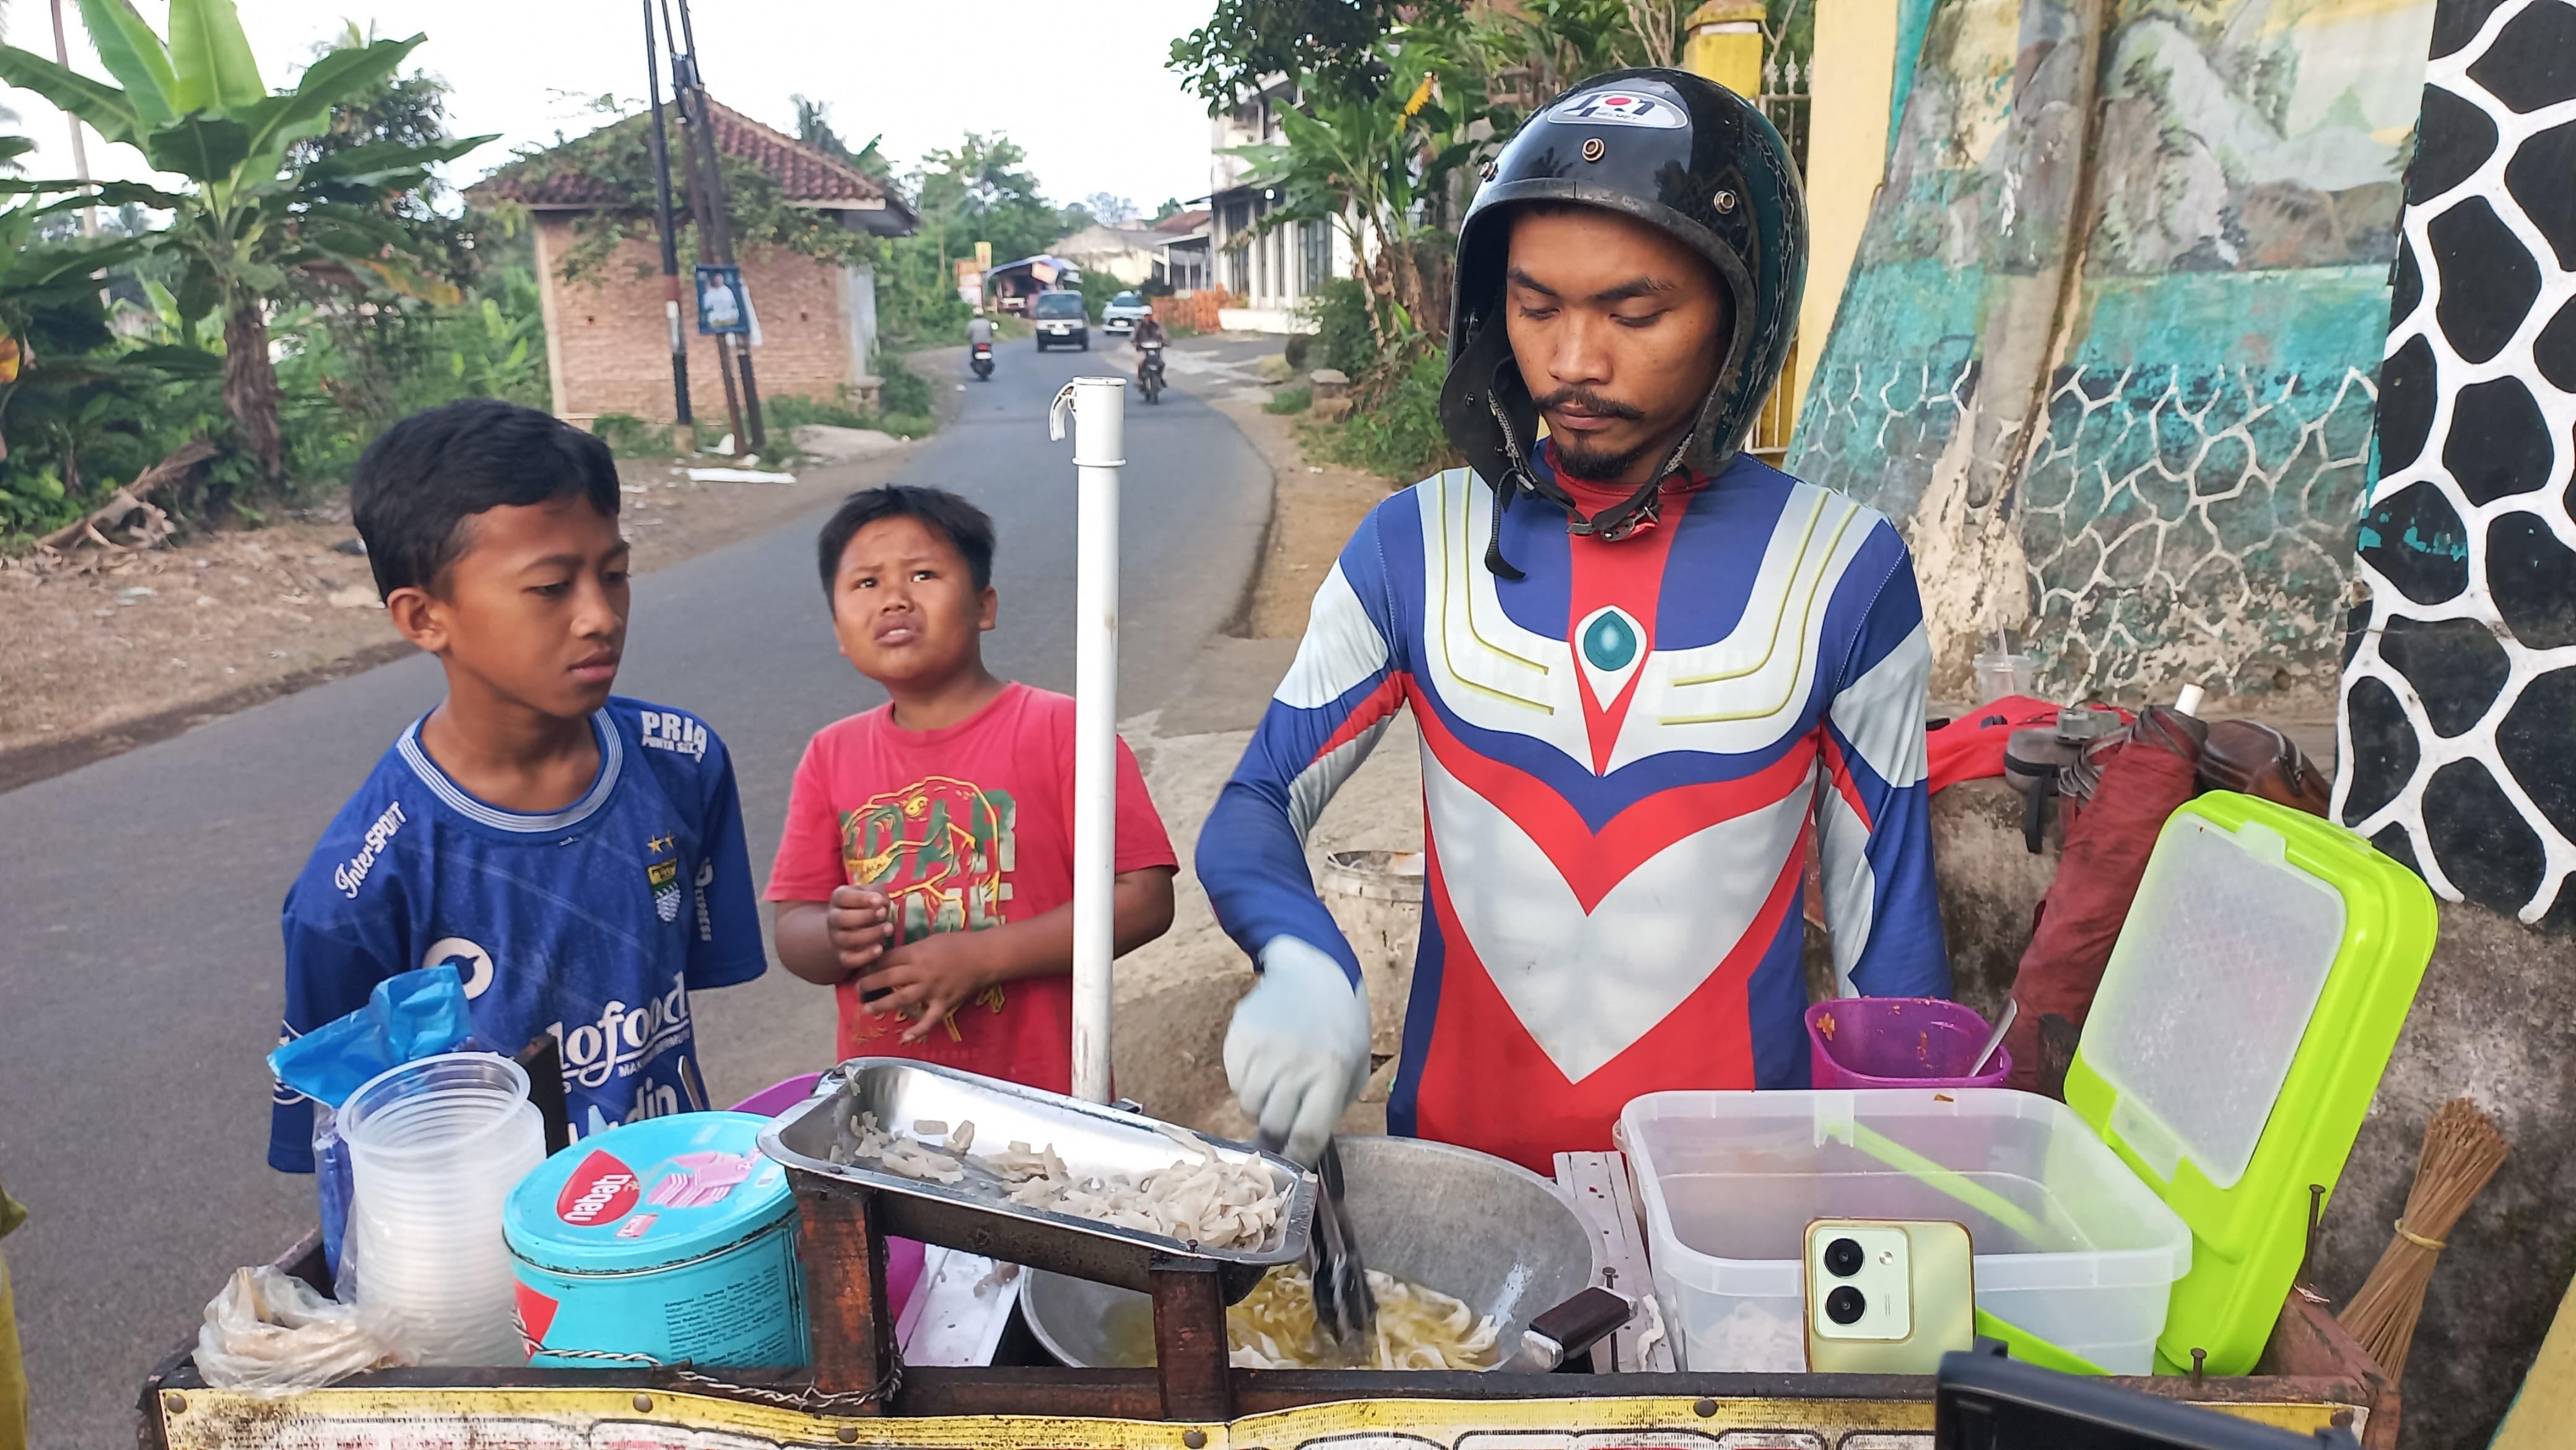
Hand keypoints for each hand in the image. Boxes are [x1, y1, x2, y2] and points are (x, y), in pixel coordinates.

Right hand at [827, 886, 893, 977]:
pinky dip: (865, 956)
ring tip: (889, 929)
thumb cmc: (868, 907)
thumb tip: (882, 902)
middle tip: (883, 913)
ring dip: (870, 934)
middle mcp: (833, 918)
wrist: (855, 928)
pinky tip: (880, 949)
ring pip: (847, 939)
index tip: (879, 901)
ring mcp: (836, 938)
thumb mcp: (872, 894)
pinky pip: (849, 960)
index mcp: (838, 899)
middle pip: (842, 918)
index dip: (861, 899)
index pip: (842, 897)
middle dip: (865, 916)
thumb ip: (878, 893)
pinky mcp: (842, 956)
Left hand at [853, 931, 995, 1043]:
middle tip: (857, 989)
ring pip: (902, 999)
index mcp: (917, 953)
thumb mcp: (931, 939)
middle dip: (868, 984)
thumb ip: (912, 950)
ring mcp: (932, 989)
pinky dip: (918, 1030)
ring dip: (882, 1004)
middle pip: (888, 978)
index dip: (871, 964)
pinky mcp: (944, 1003)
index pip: (886, 959)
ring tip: (868, 1009)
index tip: (861, 969)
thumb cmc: (959, 943)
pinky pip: (929, 1019)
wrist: (986, 956)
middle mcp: (921, 972)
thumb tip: (892, 958)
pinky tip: (905, 1038)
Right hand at [1224, 936, 1371, 1163]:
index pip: (1306, 1135)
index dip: (1297, 1159)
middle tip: (1281, 1128)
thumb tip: (1300, 1147)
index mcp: (1330, 1074)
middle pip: (1273, 1125)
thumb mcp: (1353, 1069)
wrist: (1313, 973)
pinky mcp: (1239, 1038)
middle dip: (1276, 1135)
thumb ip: (1329, 1108)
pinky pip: (1233, 1081)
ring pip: (1247, 1106)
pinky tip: (1263, 1066)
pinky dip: (1246, 1084)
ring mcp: (1263, 1050)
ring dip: (1259, 1108)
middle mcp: (1295, 1064)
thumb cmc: (1340, 1028)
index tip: (1293, 1167)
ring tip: (1274, 1090)